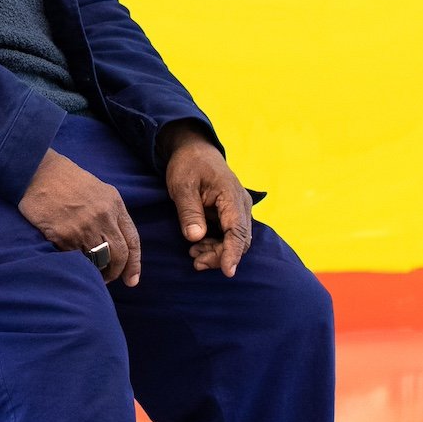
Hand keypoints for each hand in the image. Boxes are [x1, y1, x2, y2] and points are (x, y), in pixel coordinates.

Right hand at [18, 148, 141, 286]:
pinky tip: (71, 259)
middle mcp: (103, 216)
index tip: (131, 280)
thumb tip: (116, 244)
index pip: (132, 240)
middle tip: (108, 279)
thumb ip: (110, 213)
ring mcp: (83, 227)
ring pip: (97, 260)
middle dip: (115, 272)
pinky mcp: (64, 235)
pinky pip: (75, 258)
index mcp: (114, 204)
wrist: (38, 172)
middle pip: (118, 255)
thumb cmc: (67, 180)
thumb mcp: (98, 190)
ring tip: (89, 271)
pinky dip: (75, 263)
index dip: (134, 264)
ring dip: (95, 271)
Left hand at [161, 125, 252, 277]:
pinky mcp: (231, 213)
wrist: (194, 149)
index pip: (237, 230)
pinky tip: (198, 247)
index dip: (232, 253)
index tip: (228, 272)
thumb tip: (196, 237)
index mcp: (231, 195)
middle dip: (220, 256)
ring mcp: (238, 209)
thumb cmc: (188, 164)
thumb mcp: (182, 185)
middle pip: (240, 240)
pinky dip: (216, 245)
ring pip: (236, 240)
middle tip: (196, 261)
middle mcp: (240, 204)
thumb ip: (189, 211)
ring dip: (217, 252)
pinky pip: (229, 235)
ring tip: (194, 255)